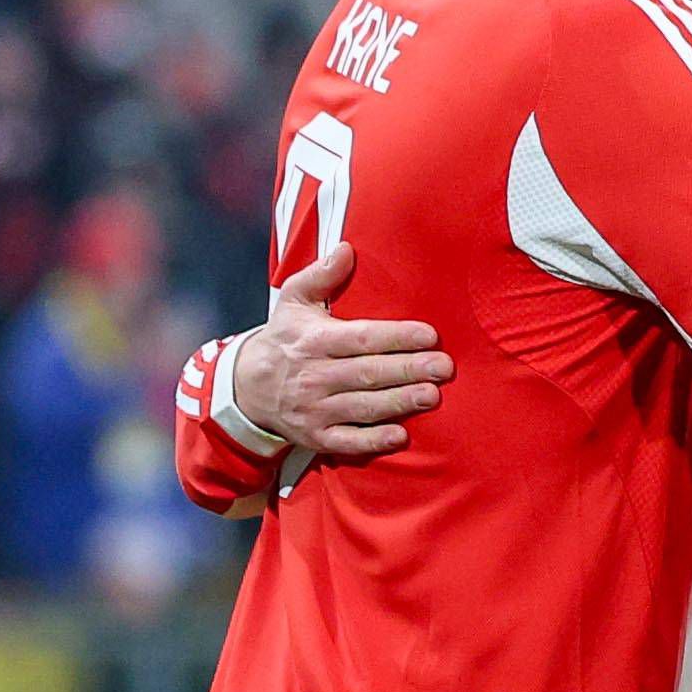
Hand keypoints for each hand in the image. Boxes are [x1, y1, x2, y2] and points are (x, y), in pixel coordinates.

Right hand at [222, 244, 449, 465]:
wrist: (247, 387)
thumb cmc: (283, 340)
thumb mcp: (293, 301)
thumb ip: (320, 275)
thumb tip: (346, 249)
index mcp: (313, 340)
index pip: (361, 338)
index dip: (396, 337)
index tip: (429, 335)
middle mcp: (313, 375)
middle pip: (367, 373)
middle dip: (408, 370)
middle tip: (444, 367)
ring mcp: (315, 409)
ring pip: (363, 407)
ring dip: (398, 402)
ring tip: (432, 395)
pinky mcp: (317, 436)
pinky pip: (347, 441)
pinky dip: (373, 441)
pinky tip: (400, 436)